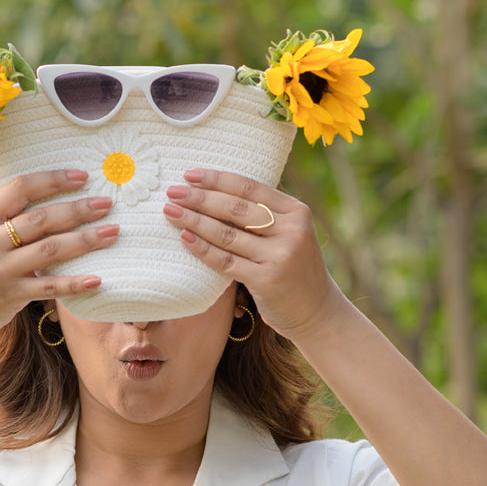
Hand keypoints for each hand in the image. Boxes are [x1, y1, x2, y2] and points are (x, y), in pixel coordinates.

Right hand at [0, 169, 118, 346]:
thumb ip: (8, 218)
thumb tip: (54, 197)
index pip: (21, 188)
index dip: (54, 179)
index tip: (83, 177)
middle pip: (41, 219)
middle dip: (78, 209)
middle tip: (107, 204)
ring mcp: (0, 270)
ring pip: (50, 250)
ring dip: (85, 240)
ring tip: (112, 232)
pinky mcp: (12, 296)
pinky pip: (51, 287)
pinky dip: (75, 283)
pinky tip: (98, 279)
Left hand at [162, 169, 343, 342]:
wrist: (316, 310)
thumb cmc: (293, 269)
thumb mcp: (290, 234)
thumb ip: (265, 215)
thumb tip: (218, 191)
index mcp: (296, 211)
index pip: (249, 188)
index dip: (217, 179)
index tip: (189, 175)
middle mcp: (291, 230)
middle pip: (235, 208)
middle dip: (200, 198)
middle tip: (172, 192)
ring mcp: (279, 256)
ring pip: (227, 234)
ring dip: (194, 221)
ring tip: (170, 213)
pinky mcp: (266, 280)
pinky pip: (226, 262)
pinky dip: (203, 249)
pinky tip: (185, 238)